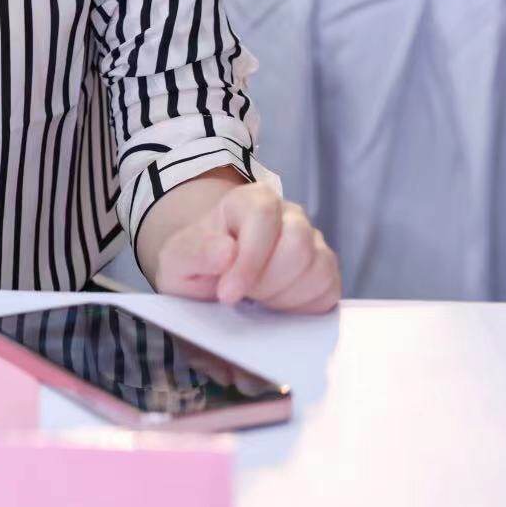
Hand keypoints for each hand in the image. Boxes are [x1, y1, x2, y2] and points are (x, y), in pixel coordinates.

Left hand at [138, 176, 339, 312]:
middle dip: (265, 282)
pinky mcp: (325, 269)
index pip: (263, 216)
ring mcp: (312, 241)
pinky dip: (301, 306)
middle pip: (297, 245)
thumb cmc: (199, 261)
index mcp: (251, 200)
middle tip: (242, 295)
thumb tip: (225, 252)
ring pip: (317, 269)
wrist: (213, 273)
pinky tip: (276, 304)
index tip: (226, 294)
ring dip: (282, 296)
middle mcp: (289, 214)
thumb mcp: (178, 258)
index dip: (249, 260)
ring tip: (256, 297)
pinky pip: (328, 290)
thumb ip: (195, 252)